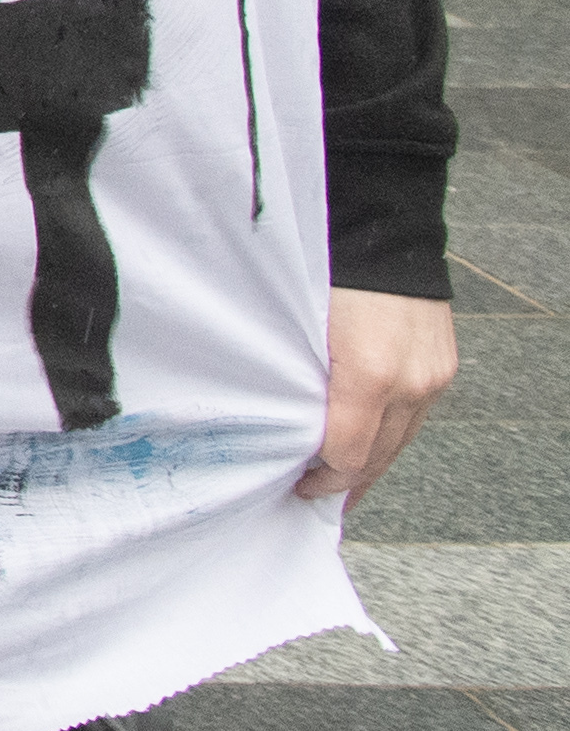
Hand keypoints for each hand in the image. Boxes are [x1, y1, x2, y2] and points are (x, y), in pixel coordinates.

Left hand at [304, 286, 456, 509]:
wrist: (380, 233)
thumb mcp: (299, 332)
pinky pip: (416, 416)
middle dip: (347, 481)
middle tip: (318, 497)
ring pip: (402, 440)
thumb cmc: (325, 275)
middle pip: (378, 455)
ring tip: (345, 483)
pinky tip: (373, 445)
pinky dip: (391, 434)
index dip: (323, 478)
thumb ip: (299, 383)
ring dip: (372, 463)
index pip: (347, 453)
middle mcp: (410, 383)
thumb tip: (287, 426)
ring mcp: (433, 377)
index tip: (298, 486)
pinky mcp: (444, 368)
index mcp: (368, 375)